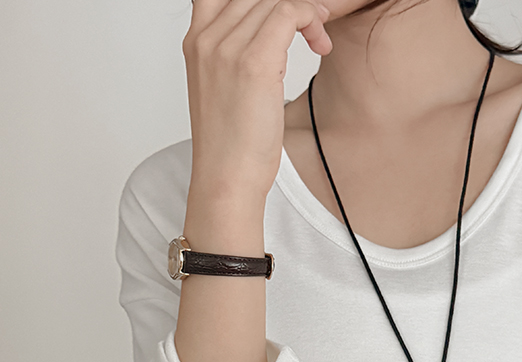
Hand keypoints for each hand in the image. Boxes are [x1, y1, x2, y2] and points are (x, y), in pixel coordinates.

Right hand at [183, 0, 331, 201]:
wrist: (227, 180)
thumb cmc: (231, 145)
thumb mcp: (225, 89)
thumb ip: (236, 55)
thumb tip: (270, 36)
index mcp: (196, 41)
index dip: (261, 0)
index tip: (287, 17)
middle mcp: (207, 38)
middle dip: (291, 5)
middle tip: (313, 27)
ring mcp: (227, 48)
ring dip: (308, 12)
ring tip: (319, 39)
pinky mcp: (254, 63)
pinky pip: (289, 13)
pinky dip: (311, 19)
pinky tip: (320, 43)